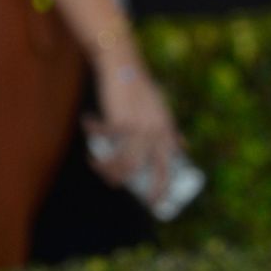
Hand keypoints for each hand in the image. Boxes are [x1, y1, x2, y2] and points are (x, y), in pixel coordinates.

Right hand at [85, 55, 179, 202]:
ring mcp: (139, 128)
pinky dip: (93, 134)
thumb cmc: (142, 90)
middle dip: (134, 186)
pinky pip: (103, 139)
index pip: (170, 163)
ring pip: (122, 162)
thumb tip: (183, 148)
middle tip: (119, 190)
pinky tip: (88, 127)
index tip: (158, 203)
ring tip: (96, 163)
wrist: (125, 67)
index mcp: (167, 129)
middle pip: (147, 169)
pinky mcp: (120, 122)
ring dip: (105, 167)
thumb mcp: (162, 110)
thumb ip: (170, 130)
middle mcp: (156, 130)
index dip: (165, 185)